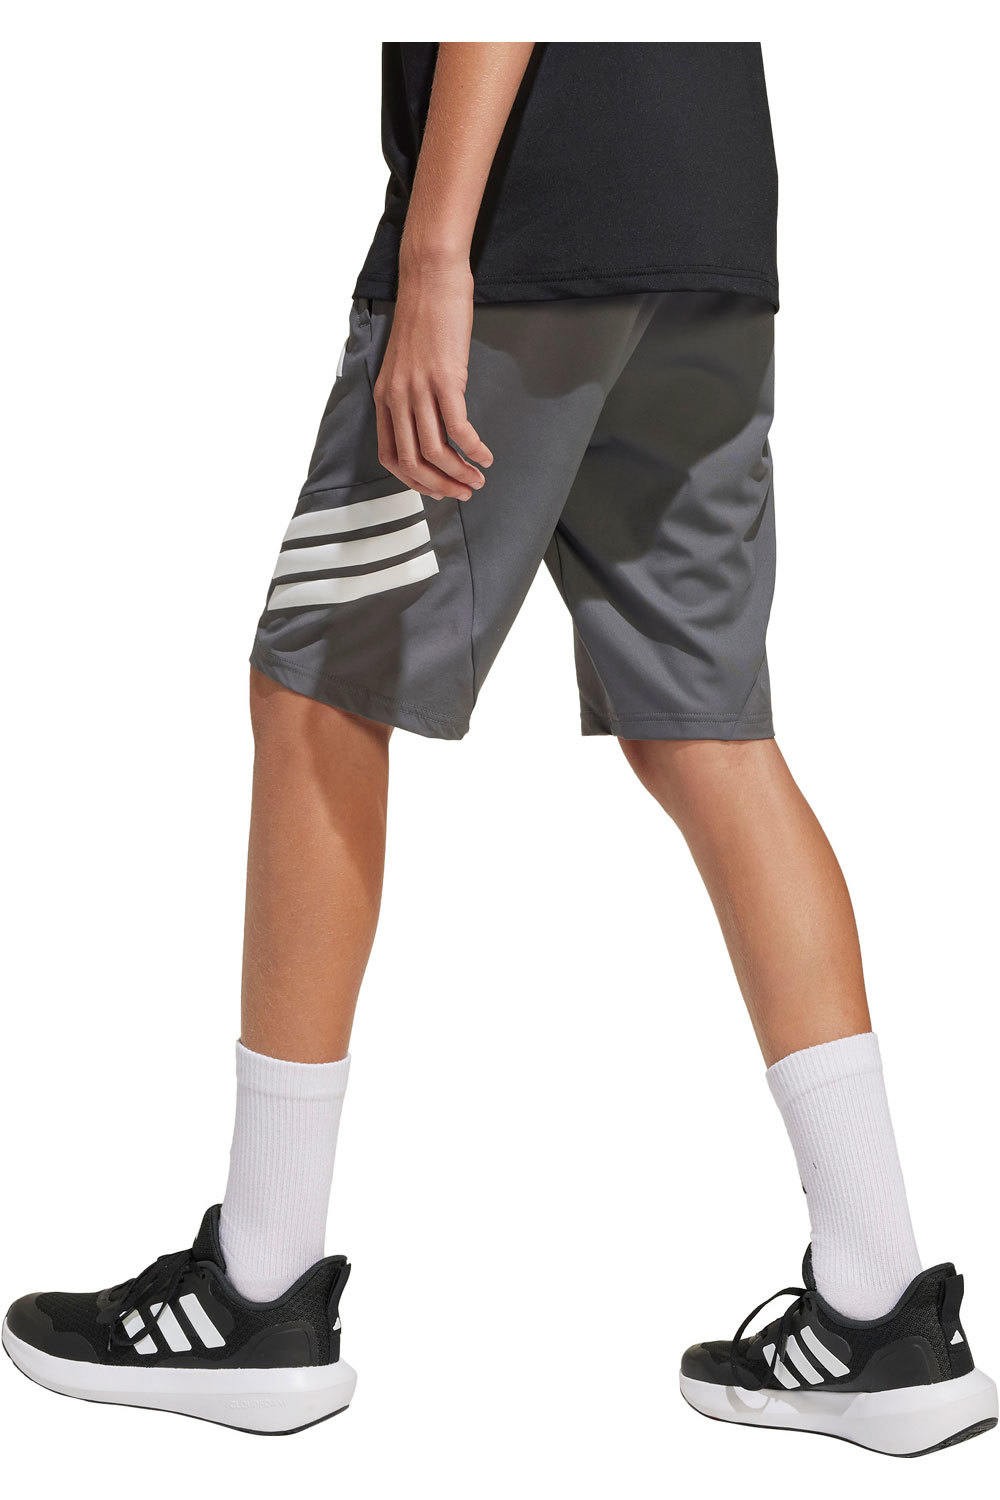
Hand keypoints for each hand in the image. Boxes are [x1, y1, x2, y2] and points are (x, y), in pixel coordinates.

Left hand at [374, 255, 492, 500]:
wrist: (430, 278)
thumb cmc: (424, 316)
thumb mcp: (406, 362)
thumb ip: (410, 395)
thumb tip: (428, 423)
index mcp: (384, 397)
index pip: (390, 455)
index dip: (413, 480)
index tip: (436, 488)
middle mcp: (397, 397)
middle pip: (412, 461)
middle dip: (439, 485)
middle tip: (462, 493)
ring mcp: (419, 389)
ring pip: (434, 450)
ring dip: (459, 472)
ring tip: (478, 480)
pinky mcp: (445, 379)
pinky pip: (458, 428)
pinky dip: (473, 449)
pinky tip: (486, 455)